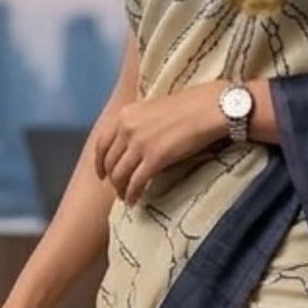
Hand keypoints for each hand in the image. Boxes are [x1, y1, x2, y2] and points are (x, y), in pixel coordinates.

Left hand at [92, 91, 221, 204]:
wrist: (208, 109)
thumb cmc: (189, 106)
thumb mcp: (153, 109)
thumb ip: (138, 124)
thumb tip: (133, 145)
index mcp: (125, 115)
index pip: (102, 143)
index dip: (99, 162)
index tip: (101, 174)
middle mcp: (127, 128)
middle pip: (110, 162)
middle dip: (112, 179)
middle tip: (118, 189)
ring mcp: (139, 144)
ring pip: (120, 174)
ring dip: (121, 189)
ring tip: (126, 198)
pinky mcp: (155, 158)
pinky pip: (136, 182)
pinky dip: (133, 194)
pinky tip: (134, 201)